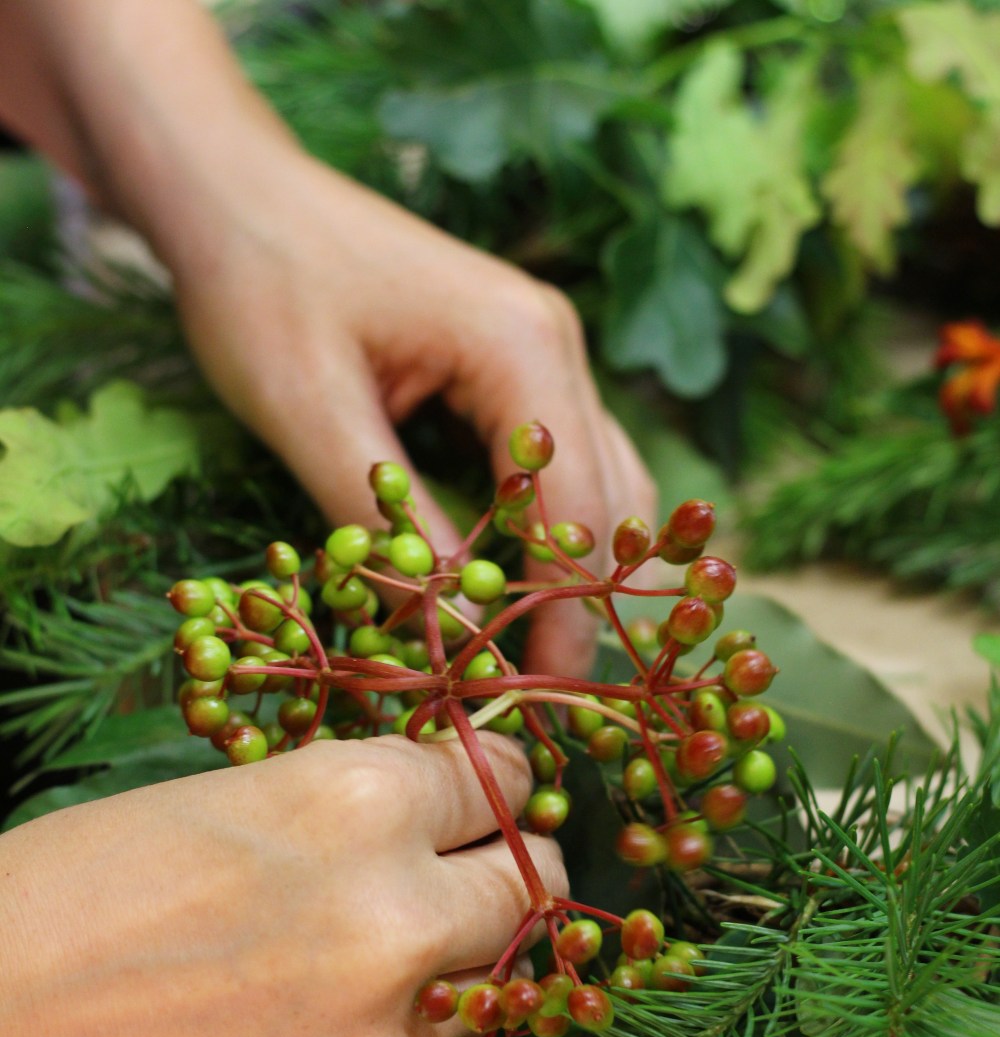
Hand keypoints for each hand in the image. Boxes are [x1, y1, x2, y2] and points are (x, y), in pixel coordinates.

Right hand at [0, 733, 564, 1036]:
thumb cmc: (83, 879)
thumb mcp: (238, 795)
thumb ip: (356, 803)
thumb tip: (440, 804)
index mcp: (359, 803)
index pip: (497, 779)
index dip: (494, 778)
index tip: (486, 786)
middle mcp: (392, 913)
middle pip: (530, 883)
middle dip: (509, 863)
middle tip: (469, 860)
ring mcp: (377, 1027)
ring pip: (487, 972)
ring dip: (455, 946)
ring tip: (375, 935)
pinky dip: (388, 1018)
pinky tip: (309, 1003)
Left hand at [162, 151, 655, 678]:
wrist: (235, 189)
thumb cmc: (259, 284)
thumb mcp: (309, 411)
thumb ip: (386, 521)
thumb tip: (450, 626)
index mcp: (522, 344)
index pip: (577, 507)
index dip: (565, 613)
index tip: (540, 700)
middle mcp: (554, 342)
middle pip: (607, 498)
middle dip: (578, 601)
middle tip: (540, 694)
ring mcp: (541, 348)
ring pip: (597, 480)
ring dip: (573, 568)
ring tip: (535, 652)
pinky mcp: (511, 363)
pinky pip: (556, 461)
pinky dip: (548, 527)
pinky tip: (519, 577)